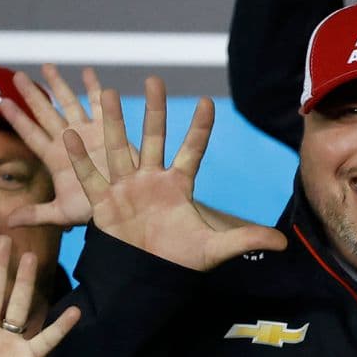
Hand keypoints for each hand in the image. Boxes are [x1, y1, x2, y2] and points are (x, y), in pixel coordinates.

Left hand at [0, 66, 137, 228]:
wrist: (126, 206)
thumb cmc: (94, 212)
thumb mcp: (63, 214)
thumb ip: (37, 214)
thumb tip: (8, 222)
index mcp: (55, 158)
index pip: (31, 134)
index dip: (17, 119)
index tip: (1, 102)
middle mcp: (69, 141)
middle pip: (46, 113)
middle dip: (32, 94)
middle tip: (18, 76)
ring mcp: (88, 134)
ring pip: (70, 104)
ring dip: (59, 86)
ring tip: (47, 67)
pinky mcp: (109, 131)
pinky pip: (100, 105)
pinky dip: (94, 89)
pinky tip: (87, 72)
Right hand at [65, 78, 288, 270]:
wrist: (148, 278)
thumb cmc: (181, 261)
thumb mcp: (216, 249)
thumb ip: (246, 240)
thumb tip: (284, 243)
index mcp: (179, 185)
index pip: (192, 150)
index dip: (199, 128)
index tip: (207, 102)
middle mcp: (152, 179)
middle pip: (153, 138)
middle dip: (153, 110)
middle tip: (154, 79)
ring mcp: (126, 188)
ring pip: (118, 148)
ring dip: (113, 122)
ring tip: (106, 91)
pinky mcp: (103, 203)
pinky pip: (91, 177)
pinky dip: (81, 158)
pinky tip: (72, 135)